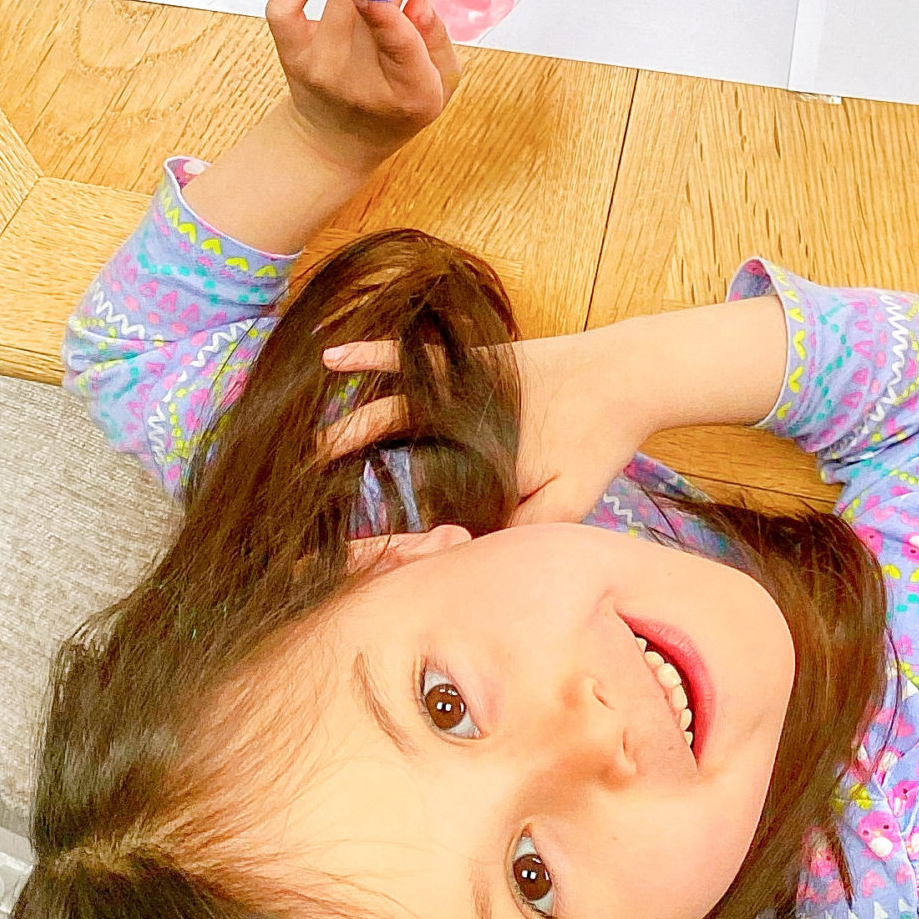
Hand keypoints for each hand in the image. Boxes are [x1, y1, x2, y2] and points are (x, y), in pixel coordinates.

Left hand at [266, 0, 461, 165]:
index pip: (398, 48)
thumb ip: (437, 42)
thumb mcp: (440, 87)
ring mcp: (319, 65)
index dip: (394, 17)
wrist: (336, 142)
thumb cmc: (400, 105)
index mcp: (409, 92)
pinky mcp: (292, 52)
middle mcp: (358, 80)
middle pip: (370, 7)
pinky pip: (284, 5)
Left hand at [317, 337, 615, 523]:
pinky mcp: (461, 364)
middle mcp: (451, 439)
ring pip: (387, 412)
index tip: (335, 549)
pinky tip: (332, 355)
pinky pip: (409, 358)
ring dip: (347, 425)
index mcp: (469, 475)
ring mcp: (452, 400)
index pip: (413, 502)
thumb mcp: (560, 509)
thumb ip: (515, 533)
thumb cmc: (594, 451)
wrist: (621, 387)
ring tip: (306, 444)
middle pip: (386, 456)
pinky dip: (371, 355)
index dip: (376, 525)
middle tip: (296, 495)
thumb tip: (462, 564)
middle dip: (344, 474)